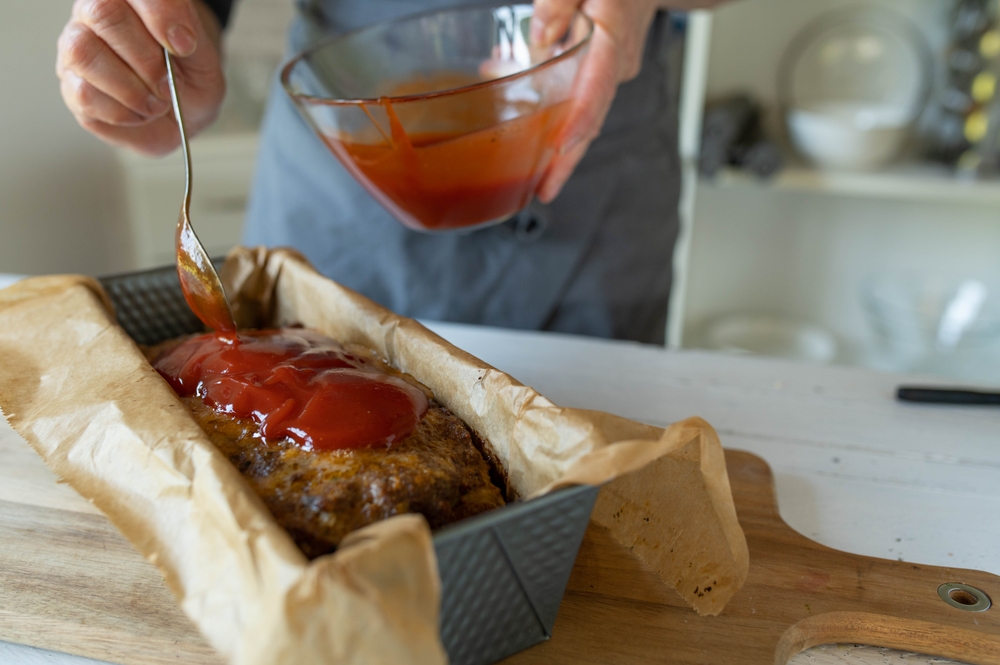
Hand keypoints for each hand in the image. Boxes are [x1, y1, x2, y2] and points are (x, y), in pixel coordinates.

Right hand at [57, 0, 224, 155]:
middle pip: (102, 13)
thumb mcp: (203, 55)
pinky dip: (123, 112)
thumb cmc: (188, 77)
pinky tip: (139, 113)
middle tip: (168, 83)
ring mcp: (76, 49)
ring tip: (156, 103)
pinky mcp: (71, 86)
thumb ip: (191, 35)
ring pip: (83, 52)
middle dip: (145, 58)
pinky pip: (84, 93)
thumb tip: (177, 38)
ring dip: (131, 88)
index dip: (160, 14)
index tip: (183, 46)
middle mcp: (95, 15)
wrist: (183, 114)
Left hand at [531, 0, 723, 202]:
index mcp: (612, 37)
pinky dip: (563, 124)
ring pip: (589, 118)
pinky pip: (584, 104)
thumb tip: (539, 34)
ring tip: (537, 179)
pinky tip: (537, 137)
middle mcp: (616, 63)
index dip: (578, 122)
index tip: (559, 149)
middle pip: (593, 120)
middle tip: (544, 191)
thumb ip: (560, 1)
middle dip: (568, 161)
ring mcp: (614, 73)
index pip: (596, 88)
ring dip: (564, 150)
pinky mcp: (606, 76)